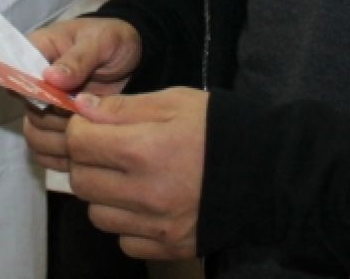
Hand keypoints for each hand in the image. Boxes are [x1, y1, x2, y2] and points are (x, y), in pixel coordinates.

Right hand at [22, 17, 142, 171]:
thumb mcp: (101, 41)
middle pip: (28, 109)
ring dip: (61, 137)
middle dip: (57, 116)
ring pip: (35, 133)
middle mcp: (34, 81)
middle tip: (85, 112)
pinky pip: (44, 148)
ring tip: (89, 126)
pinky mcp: (56, 125)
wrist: (132, 57)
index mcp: (36, 51)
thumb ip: (77, 59)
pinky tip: (84, 149)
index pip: (15, 75)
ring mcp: (44, 105)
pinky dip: (61, 154)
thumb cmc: (112, 41)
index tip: (59, 99)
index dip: (34, 91)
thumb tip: (49, 78)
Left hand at [66, 88, 206, 260]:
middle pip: (81, 181)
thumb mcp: (175, 102)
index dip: (80, 128)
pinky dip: (126, 224)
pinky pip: (124, 241)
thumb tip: (82, 108)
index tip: (92, 124)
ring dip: (103, 194)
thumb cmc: (222, 129)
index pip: (79, 143)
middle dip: (86, 161)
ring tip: (126, 176)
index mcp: (146, 149)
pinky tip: (144, 204)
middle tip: (107, 149)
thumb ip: (125, 107)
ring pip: (97, 214)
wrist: (270, 173)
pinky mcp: (170, 246)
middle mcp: (147, 193)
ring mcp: (158, 225)